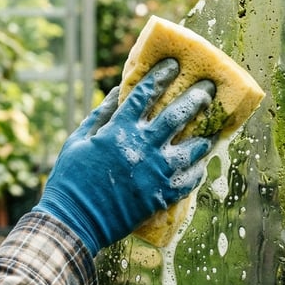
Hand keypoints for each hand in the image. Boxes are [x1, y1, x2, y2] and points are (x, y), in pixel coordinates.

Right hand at [33, 58, 215, 254]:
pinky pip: (190, 179)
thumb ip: (99, 115)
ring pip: (192, 148)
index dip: (161, 76)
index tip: (174, 64)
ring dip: (205, 136)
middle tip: (209, 89)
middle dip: (196, 98)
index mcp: (119, 129)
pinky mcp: (162, 195)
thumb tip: (116, 92)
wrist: (75, 220)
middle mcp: (143, 146)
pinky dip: (198, 170)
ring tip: (214, 130)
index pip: (144, 94)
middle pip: (178, 115)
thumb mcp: (78, 140)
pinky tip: (201, 164)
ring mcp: (156, 171)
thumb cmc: (71, 179)